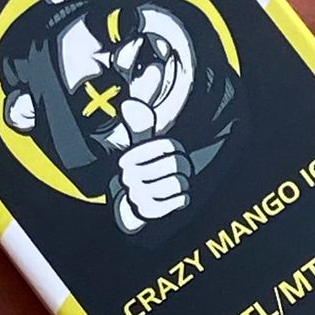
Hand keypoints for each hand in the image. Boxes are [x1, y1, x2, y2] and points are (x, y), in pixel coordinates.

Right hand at [113, 99, 191, 232]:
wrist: (131, 205)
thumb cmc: (143, 172)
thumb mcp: (140, 149)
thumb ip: (141, 127)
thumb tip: (131, 103)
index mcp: (130, 158)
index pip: (167, 146)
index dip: (176, 149)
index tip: (174, 153)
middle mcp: (131, 176)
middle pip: (175, 164)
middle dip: (184, 168)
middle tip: (182, 171)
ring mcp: (138, 194)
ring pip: (177, 183)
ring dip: (183, 184)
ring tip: (179, 184)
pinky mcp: (148, 211)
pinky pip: (177, 201)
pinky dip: (182, 199)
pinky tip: (179, 198)